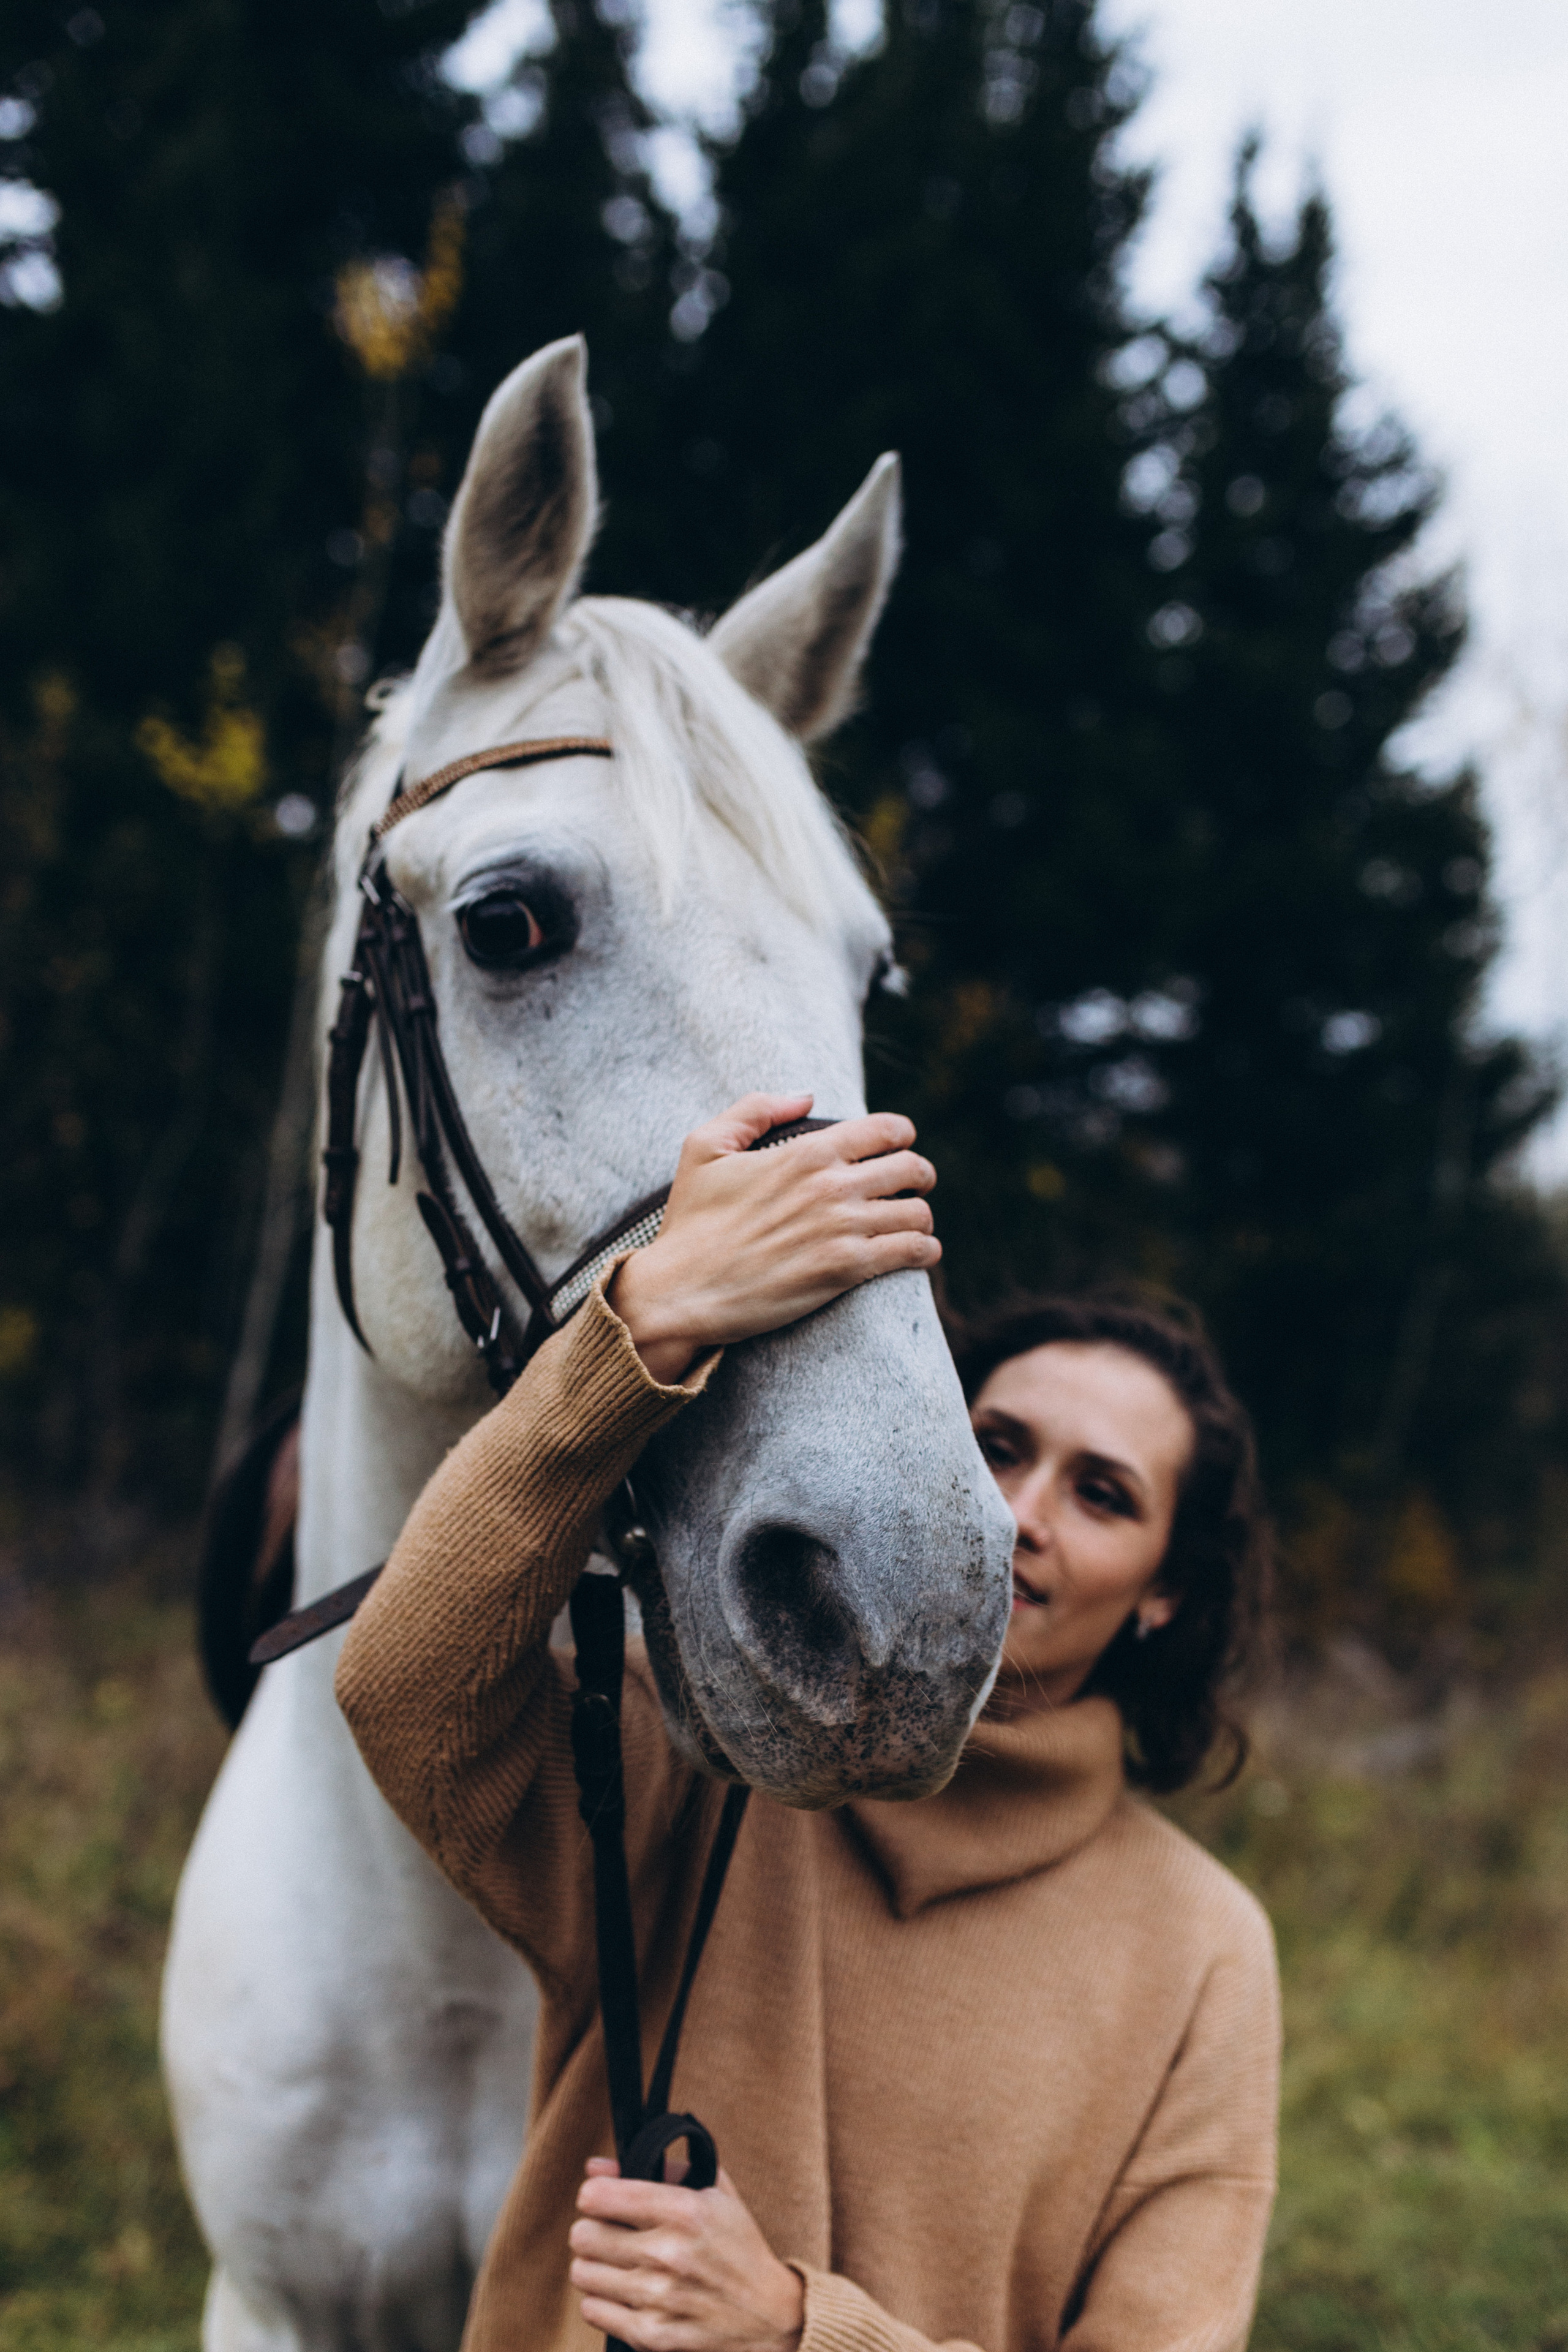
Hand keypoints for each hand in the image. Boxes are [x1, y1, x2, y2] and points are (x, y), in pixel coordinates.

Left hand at [570, 2157, 804, 2351]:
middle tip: (612, 2234)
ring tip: (620, 2263)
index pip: (596, 2196)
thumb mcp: (714, 2191)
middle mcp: (669, 2254)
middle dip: (592, 2230)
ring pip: (581, 2273)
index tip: (604, 2200)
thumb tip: (594, 2167)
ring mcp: (659, 2298)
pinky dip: (603, 2300)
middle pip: (582, 2235)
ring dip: (595, 2266)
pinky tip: (626, 2293)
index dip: (594, 2195)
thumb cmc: (738, 2245)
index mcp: (685, 2210)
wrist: (770, 2315)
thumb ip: (659, 2166)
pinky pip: (592, 2310)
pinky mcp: (652, 2336)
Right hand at [611, 1092, 937, 1383]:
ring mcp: (843, 1228)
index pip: (887, 1129)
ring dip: (921, 1217)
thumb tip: (807, 1096)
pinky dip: (925, 1251)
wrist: (682, 1291)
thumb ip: (756, 1108)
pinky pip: (912, 1252)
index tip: (900, 1147)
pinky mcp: (846, 1270)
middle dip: (919, 1175)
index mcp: (807, 1152)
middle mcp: (833, 1185)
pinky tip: (919, 1254)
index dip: (902, 1135)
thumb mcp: (704, 1146)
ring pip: (918, 1213)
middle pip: (912, 1169)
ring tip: (912, 1225)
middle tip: (912, 1186)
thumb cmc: (691, 1221)